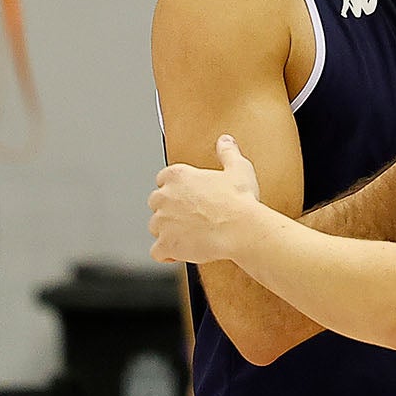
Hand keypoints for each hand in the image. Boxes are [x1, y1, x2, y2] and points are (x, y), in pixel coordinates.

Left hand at [149, 135, 266, 265]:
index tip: (186, 198)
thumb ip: (227, 153)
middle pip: (156, 203)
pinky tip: (181, 253)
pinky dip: (167, 254)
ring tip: (190, 237)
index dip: (175, 190)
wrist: (240, 229)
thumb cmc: (240, 201)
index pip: (163, 179)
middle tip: (191, 218)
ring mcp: (163, 222)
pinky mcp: (165, 244)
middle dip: (169, 211)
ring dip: (168, 233)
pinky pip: (157, 252)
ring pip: (156, 228)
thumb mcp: (238, 168)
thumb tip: (225, 141)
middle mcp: (165, 197)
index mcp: (178, 176)